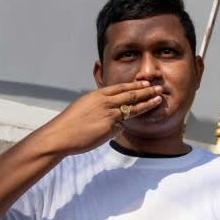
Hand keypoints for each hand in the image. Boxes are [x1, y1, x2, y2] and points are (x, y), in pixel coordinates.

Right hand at [41, 81, 162, 155]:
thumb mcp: (84, 104)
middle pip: (132, 95)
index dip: (136, 85)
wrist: (61, 135)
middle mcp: (106, 102)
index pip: (122, 87)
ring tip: (158, 100)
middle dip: (147, 91)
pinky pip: (121, 126)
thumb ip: (100, 102)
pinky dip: (120, 127)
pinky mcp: (111, 128)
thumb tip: (112, 104)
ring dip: (147, 104)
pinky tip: (116, 128)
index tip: (146, 83)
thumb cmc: (69, 122)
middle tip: (159, 88)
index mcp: (98, 95)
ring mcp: (110, 115)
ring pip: (132, 109)